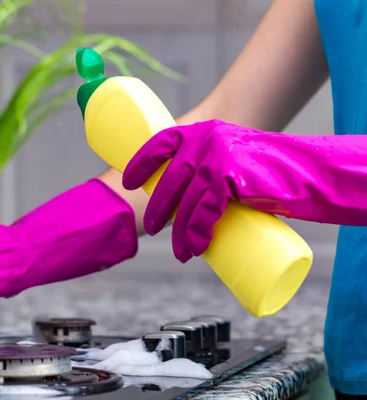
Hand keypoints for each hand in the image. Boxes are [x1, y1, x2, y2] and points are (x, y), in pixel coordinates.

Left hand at [122, 119, 366, 262]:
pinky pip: (204, 211)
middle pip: (169, 179)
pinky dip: (197, 234)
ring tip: (180, 251)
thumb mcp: (232, 159)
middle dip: (158, 209)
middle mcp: (205, 139)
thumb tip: (183, 204)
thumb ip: (209, 171)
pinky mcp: (229, 178)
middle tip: (153, 231)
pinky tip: (194, 247)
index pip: (161, 141)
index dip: (141, 162)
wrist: (306, 170)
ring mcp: (216, 157)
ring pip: (185, 201)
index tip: (127, 181)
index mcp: (202, 131)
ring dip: (179, 231)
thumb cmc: (267, 170)